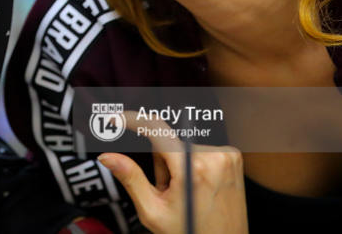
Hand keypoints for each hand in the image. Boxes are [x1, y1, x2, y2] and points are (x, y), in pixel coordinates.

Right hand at [97, 118, 246, 233]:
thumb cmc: (190, 233)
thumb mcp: (154, 212)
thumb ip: (131, 178)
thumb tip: (108, 157)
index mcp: (192, 168)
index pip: (156, 128)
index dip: (132, 120)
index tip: (115, 119)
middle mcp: (214, 156)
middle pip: (169, 143)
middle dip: (162, 163)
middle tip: (168, 191)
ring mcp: (227, 155)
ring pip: (184, 146)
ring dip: (178, 165)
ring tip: (186, 193)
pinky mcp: (233, 157)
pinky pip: (200, 150)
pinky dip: (193, 165)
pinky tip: (199, 187)